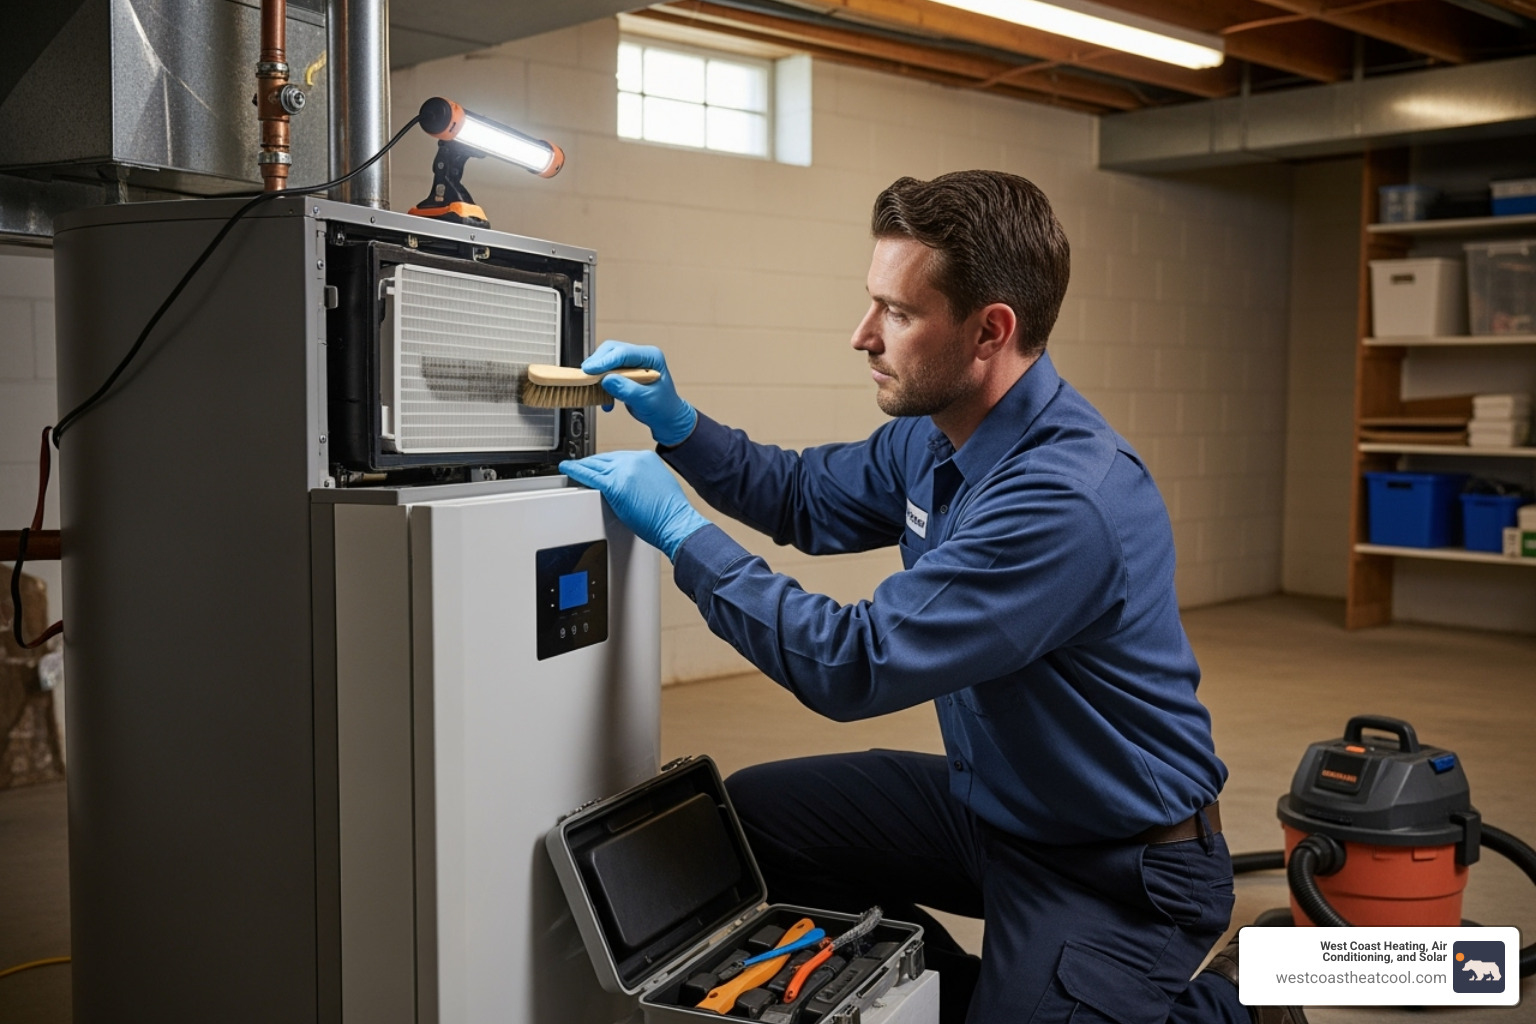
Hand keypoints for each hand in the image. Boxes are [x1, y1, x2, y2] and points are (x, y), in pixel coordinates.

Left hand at [560, 451, 709, 559]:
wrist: (675, 522)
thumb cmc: (669, 512)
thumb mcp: (658, 484)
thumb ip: (641, 478)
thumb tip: (628, 484)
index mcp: (646, 458)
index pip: (618, 457)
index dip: (605, 463)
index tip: (598, 466)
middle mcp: (634, 460)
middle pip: (604, 459)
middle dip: (592, 464)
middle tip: (581, 467)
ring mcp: (623, 471)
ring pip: (595, 465)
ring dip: (581, 467)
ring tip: (570, 469)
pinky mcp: (614, 485)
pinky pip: (589, 476)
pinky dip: (575, 472)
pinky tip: (567, 470)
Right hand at [583, 341, 696, 446]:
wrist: (666, 418)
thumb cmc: (663, 408)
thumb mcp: (646, 400)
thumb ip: (627, 389)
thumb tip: (607, 379)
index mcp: (651, 357)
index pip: (623, 353)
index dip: (605, 361)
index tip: (590, 370)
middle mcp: (641, 356)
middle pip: (611, 351)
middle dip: (597, 364)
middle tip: (586, 377)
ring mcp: (632, 363)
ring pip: (606, 360)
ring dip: (598, 374)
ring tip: (596, 389)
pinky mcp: (624, 372)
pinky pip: (606, 371)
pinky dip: (601, 384)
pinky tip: (606, 400)